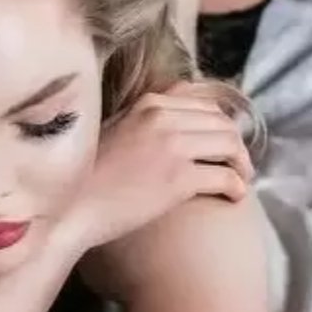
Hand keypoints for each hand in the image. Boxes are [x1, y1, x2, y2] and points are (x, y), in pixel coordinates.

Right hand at [57, 82, 252, 258]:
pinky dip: (237, 186)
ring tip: (240, 179)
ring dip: (241, 163)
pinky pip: (225, 177)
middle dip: (235, 143)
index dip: (218, 123)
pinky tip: (235, 196)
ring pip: (229, 144)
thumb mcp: (110, 132)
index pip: (202, 103)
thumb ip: (138, 121)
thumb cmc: (83, 178)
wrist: (70, 209)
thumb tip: (166, 127)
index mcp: (146, 103)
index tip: (220, 141)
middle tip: (237, 164)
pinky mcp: (178, 180)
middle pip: (221, 122)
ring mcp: (172, 147)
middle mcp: (162, 118)